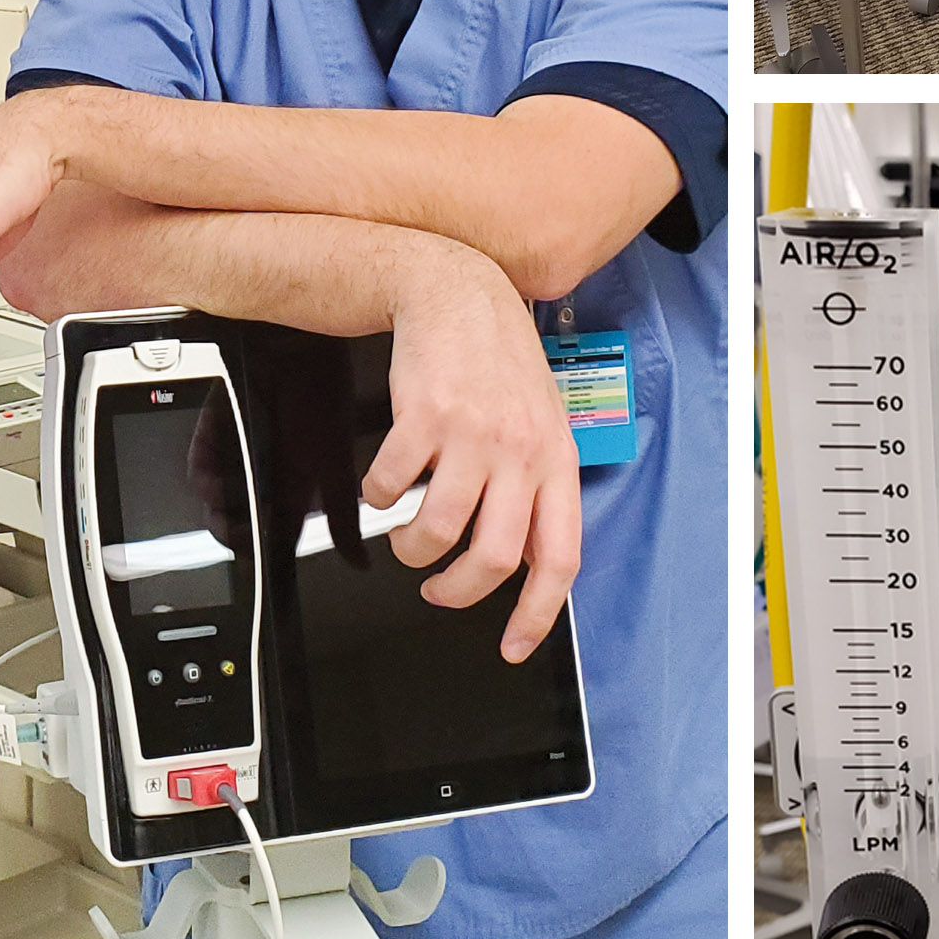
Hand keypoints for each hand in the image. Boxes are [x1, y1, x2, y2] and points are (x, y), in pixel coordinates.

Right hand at [362, 244, 581, 661]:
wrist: (457, 292)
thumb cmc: (498, 362)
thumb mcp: (541, 423)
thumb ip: (537, 487)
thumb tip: (523, 559)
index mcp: (556, 460)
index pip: (559, 557)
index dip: (536, 614)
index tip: (512, 645)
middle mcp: (519, 451)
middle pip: (491, 558)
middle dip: (456, 592)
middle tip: (437, 590)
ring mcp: (472, 433)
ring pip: (436, 530)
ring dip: (412, 549)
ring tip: (408, 537)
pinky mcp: (424, 416)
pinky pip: (391, 486)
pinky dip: (379, 498)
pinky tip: (384, 486)